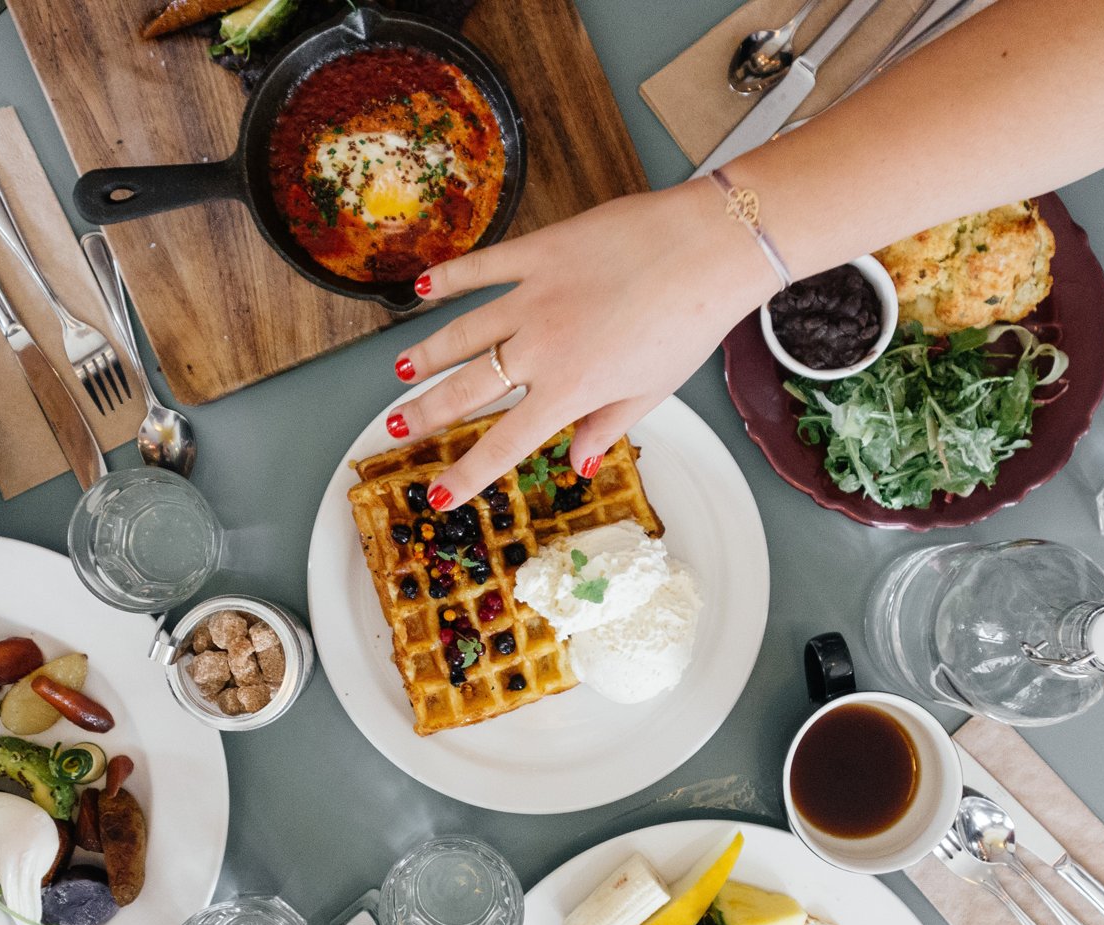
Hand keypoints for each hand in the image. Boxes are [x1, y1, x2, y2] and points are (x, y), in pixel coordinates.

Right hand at [388, 179, 774, 508]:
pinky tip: (422, 289)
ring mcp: (533, 297)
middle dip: (426, 413)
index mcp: (569, 390)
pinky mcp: (539, 252)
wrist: (708, 248)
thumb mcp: (651, 392)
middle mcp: (539, 349)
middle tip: (396, 427)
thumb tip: (580, 464)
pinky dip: (449, 278)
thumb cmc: (689, 323)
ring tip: (399, 370)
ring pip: (462, 332)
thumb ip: (607, 427)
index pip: (503, 443)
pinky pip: (483, 268)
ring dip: (426, 354)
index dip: (467, 475)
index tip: (438, 496)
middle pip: (466, 389)